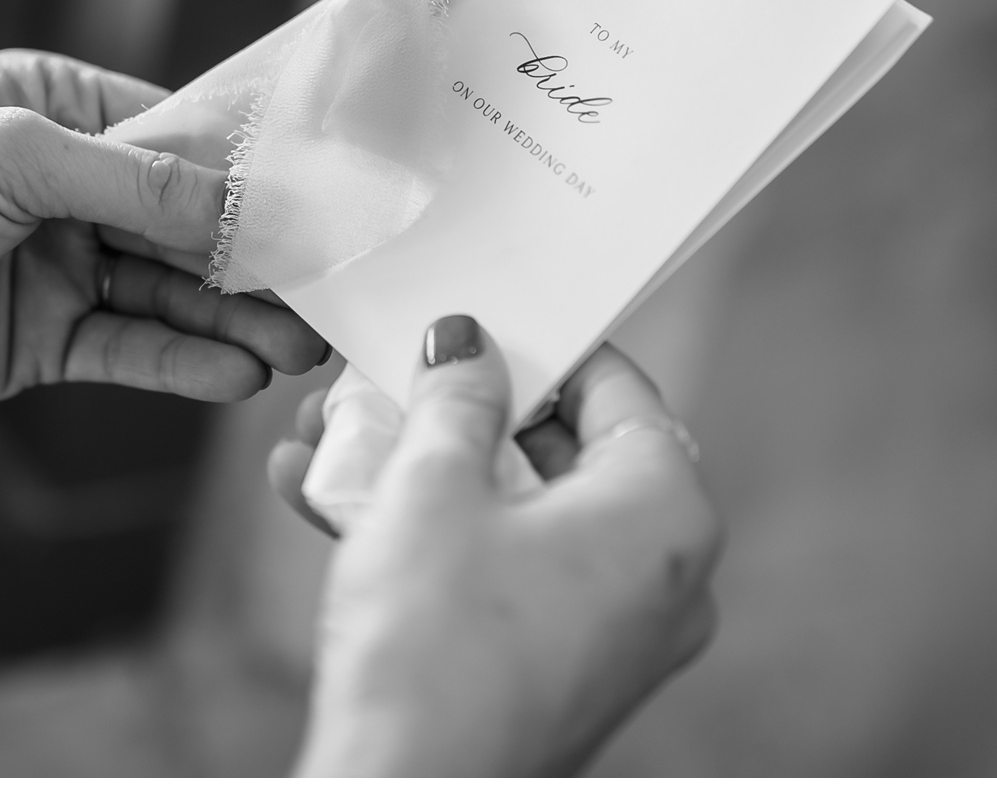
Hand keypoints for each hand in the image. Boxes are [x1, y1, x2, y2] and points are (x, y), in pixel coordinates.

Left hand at [0, 50, 326, 407]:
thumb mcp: (8, 156)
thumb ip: (131, 181)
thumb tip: (241, 207)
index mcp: (58, 111)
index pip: (179, 144)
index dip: (248, 182)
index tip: (322, 212)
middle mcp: (66, 188)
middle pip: (185, 228)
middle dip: (254, 265)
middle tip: (328, 298)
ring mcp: (55, 266)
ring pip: (166, 296)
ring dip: (232, 322)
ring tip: (299, 349)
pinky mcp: (38, 341)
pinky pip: (125, 350)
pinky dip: (179, 364)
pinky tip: (232, 376)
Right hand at [268, 319, 721, 774]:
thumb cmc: (435, 653)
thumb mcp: (433, 487)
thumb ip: (457, 398)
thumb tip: (466, 348)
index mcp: (665, 513)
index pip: (618, 389)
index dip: (540, 346)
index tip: (480, 326)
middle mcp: (662, 574)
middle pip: (562, 451)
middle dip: (459, 415)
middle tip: (393, 383)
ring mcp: (616, 631)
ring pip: (518, 514)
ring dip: (425, 473)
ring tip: (335, 439)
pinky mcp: (562, 669)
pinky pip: (505, 573)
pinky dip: (435, 538)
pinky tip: (331, 505)